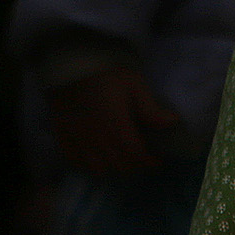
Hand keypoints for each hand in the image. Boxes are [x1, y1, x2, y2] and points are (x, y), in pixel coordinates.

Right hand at [45, 66, 179, 182]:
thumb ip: (150, 108)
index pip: (135, 154)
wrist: (70, 65)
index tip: (157, 161)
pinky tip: (95, 161)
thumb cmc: (105, 73)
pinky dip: (87, 166)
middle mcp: (97, 138)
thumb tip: (172, 122)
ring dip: (112, 169)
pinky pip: (75, 160)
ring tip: (121, 162)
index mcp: (116, 126)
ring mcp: (78, 139)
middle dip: (134, 166)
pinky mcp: (62, 135)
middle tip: (142, 160)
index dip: (148, 162)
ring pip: (97, 167)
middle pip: (118, 164)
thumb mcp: (133, 84)